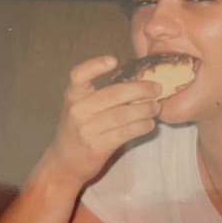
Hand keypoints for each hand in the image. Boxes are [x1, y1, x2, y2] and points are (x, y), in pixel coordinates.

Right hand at [42, 55, 161, 186]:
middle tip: (157, 88)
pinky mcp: (97, 146)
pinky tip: (149, 124)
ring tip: (156, 107)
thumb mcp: (81, 108)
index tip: (114, 60)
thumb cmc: (78, 129)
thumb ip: (101, 95)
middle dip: (140, 89)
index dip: (95, 65)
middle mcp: (77, 110)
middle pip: (114, 94)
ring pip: (123, 114)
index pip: (78, 75)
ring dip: (145, 110)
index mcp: (73, 95)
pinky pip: (126, 132)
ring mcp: (87, 129)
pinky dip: (142, 126)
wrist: (64, 161)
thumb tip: (139, 84)